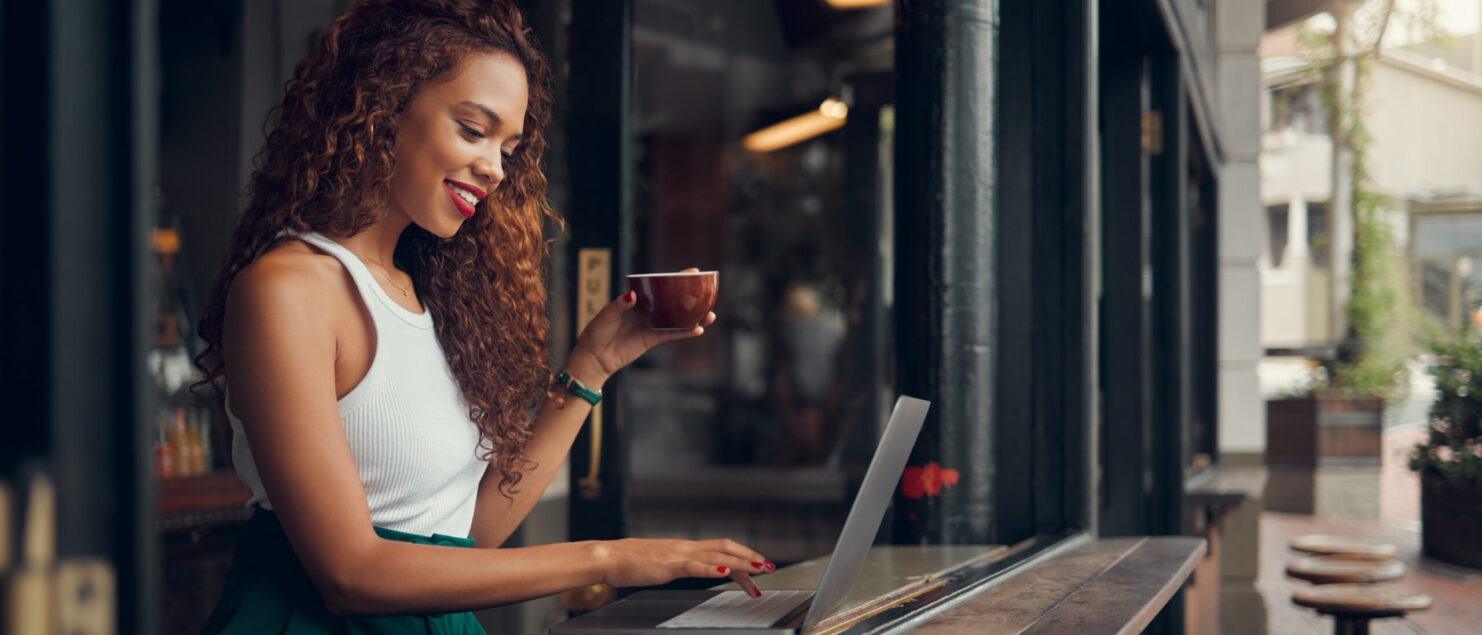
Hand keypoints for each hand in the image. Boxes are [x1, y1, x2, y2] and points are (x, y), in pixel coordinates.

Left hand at [566, 268, 716, 384]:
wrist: (593, 357)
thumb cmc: (596, 332)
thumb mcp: (606, 314)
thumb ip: (620, 304)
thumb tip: (633, 296)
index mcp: (636, 299)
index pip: (658, 285)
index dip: (675, 279)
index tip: (692, 272)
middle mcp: (646, 310)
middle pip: (672, 301)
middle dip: (690, 297)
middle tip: (707, 291)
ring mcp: (651, 324)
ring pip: (676, 319)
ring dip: (693, 317)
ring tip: (710, 315)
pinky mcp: (651, 339)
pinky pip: (671, 335)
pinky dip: (685, 333)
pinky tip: (698, 330)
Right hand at [595, 537, 774, 596]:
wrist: (609, 557)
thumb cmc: (631, 563)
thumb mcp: (662, 564)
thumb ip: (680, 565)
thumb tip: (694, 570)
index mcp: (685, 548)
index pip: (722, 548)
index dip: (743, 554)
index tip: (759, 564)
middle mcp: (686, 547)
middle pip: (726, 548)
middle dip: (751, 557)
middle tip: (770, 566)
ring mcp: (678, 554)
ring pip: (717, 555)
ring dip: (741, 563)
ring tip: (759, 569)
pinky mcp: (669, 564)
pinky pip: (695, 566)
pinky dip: (713, 568)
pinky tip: (727, 572)